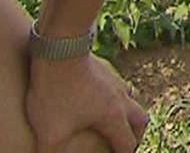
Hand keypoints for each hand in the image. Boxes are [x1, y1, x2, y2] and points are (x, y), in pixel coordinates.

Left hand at [25, 54, 147, 152]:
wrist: (58, 46)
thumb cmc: (56, 91)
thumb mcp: (49, 131)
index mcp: (113, 117)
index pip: (127, 143)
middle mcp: (119, 97)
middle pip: (140, 119)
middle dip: (135, 134)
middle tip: (125, 142)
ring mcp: (112, 78)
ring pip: (130, 97)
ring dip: (126, 110)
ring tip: (112, 116)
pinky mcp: (101, 65)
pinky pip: (114, 82)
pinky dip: (110, 93)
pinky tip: (93, 93)